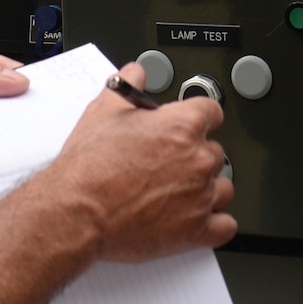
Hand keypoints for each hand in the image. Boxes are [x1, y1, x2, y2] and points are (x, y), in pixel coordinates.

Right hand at [51, 63, 235, 261]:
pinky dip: (214, 225)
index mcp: (183, 125)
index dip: (197, 120)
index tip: (190, 127)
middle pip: (215, 152)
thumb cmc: (89, 166)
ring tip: (179, 194)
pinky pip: (225, 226)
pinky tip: (196, 219)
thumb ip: (127, 85)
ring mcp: (200, 195)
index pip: (212, 113)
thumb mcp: (103, 111)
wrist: (77, 211)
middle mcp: (198, 159)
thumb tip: (136, 73)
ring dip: (206, 190)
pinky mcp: (196, 230)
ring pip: (223, 188)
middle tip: (168, 166)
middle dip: (195, 158)